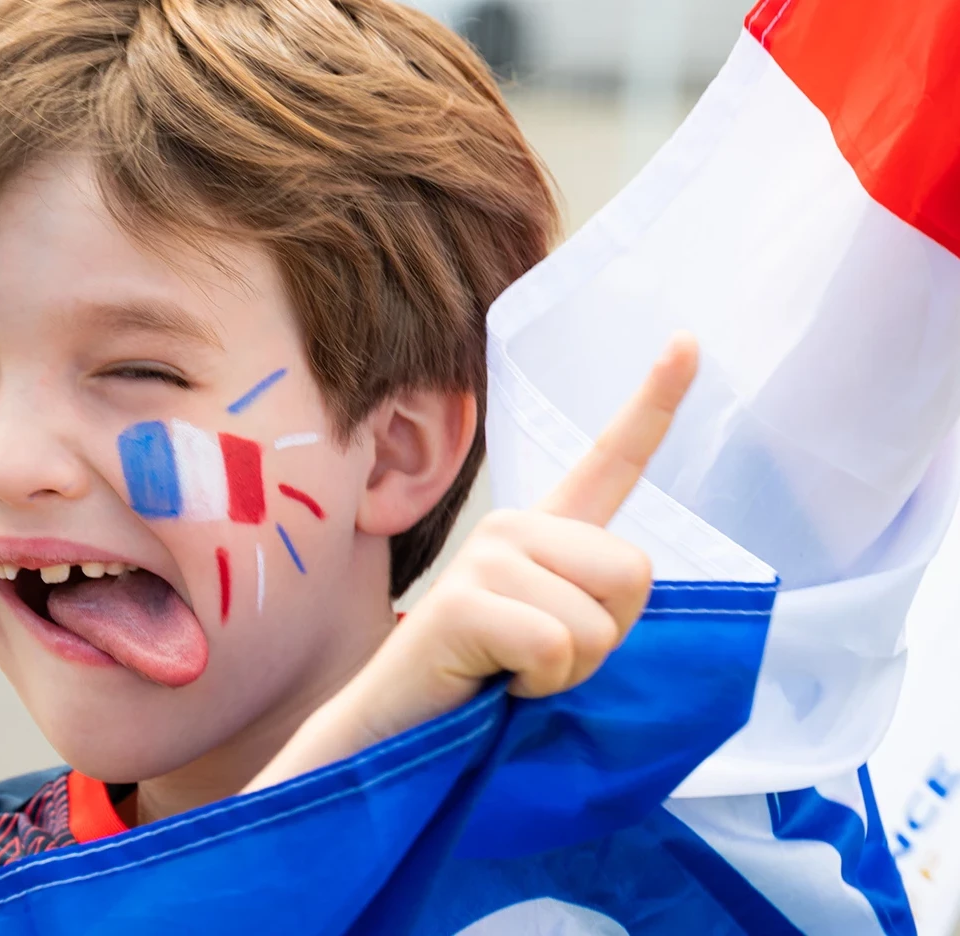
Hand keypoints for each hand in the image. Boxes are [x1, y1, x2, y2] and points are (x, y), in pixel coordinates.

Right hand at [245, 333, 698, 791]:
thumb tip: (629, 582)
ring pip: (599, 621)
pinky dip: (539, 684)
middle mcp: (515, 526)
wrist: (396, 732)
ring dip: (569, 670)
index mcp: (544, 532)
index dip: (654, 402)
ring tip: (512, 671)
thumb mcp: (554, 638)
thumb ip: (593, 598)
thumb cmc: (480, 685)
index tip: (688, 341)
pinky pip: (557, 645)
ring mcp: (486, 555)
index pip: (610, 459)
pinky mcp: (465, 599)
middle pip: (634, 571)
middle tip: (543, 658)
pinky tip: (493, 680)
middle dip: (606, 635)